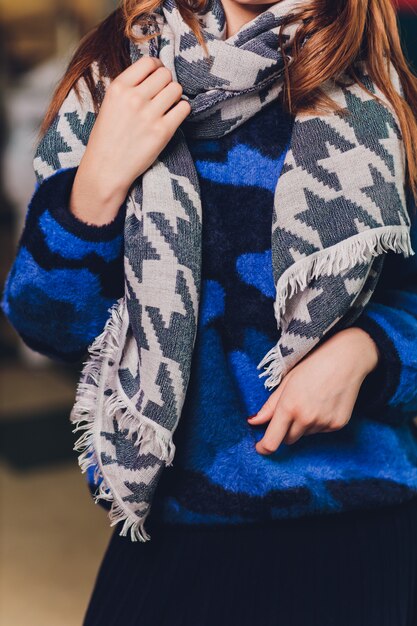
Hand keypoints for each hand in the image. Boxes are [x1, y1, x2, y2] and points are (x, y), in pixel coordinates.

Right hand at [70, 57, 190, 224]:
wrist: (105, 169)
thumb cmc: (107, 138)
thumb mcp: (110, 103)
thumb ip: (129, 87)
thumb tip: (154, 72)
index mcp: (118, 87)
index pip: (149, 62)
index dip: (157, 67)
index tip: (157, 77)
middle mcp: (134, 98)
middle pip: (165, 74)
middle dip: (166, 83)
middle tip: (162, 96)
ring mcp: (149, 115)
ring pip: (176, 89)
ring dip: (174, 97)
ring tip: (166, 108)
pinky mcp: (163, 132)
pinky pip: (184, 108)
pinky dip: (181, 110)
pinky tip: (172, 117)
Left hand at [248, 327, 379, 454]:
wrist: (346, 359)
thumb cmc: (313, 366)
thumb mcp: (286, 382)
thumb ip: (269, 406)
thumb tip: (253, 421)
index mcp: (289, 407)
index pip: (272, 442)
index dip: (264, 448)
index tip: (260, 447)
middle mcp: (306, 419)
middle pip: (288, 440)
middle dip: (284, 431)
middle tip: (290, 411)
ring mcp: (324, 423)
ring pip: (305, 435)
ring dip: (303, 425)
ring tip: (311, 401)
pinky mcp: (338, 425)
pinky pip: (321, 431)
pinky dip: (318, 422)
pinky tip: (324, 404)